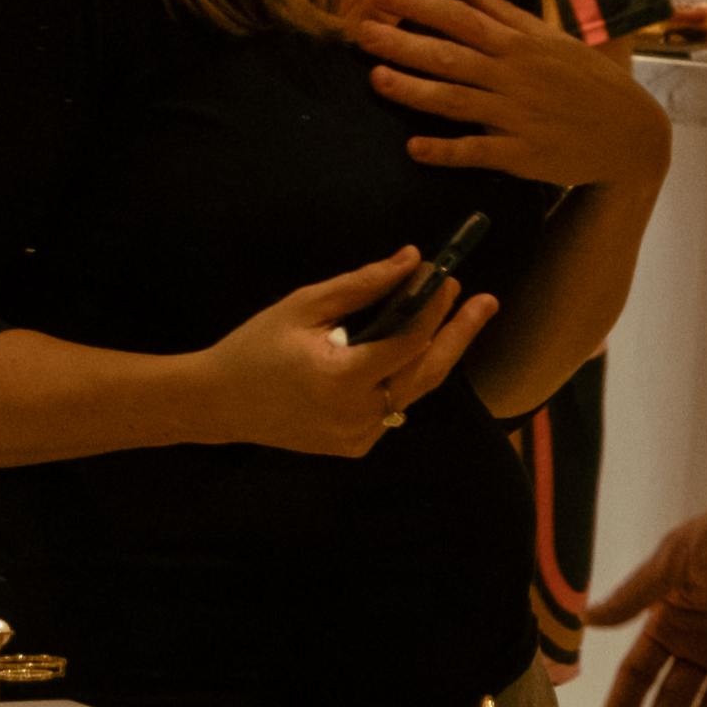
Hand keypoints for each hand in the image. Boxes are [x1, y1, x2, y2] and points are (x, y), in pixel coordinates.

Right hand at [196, 249, 495, 459]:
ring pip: (414, 393)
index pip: (409, 342)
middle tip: (487, 301)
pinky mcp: (355, 447)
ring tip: (461, 319)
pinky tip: (412, 351)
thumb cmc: (256, 347)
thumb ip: (362, 284)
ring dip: (436, 355)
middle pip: (428, 373)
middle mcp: (358, 416)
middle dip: (461, 334)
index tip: (449, 276)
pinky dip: (405, 378)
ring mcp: (358, 438)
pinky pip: (393, 407)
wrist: (219, 404)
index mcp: (342, 379)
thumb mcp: (304, 306)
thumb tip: (412, 260)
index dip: (435, 308)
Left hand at [355, 0, 672, 191]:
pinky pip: (478, 152)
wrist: (631, 134)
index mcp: (519, 44)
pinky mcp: (522, 155)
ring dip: (414, 91)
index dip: (417, 5)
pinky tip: (414, 148)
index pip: (460, 17)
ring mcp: (517, 116)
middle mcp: (514, 76)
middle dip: (403, 42)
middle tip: (360, 32)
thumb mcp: (550, 38)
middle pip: (450, 55)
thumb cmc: (587, 80)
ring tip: (376, 80)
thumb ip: (502, 12)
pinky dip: (446, 150)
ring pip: (457, 100)